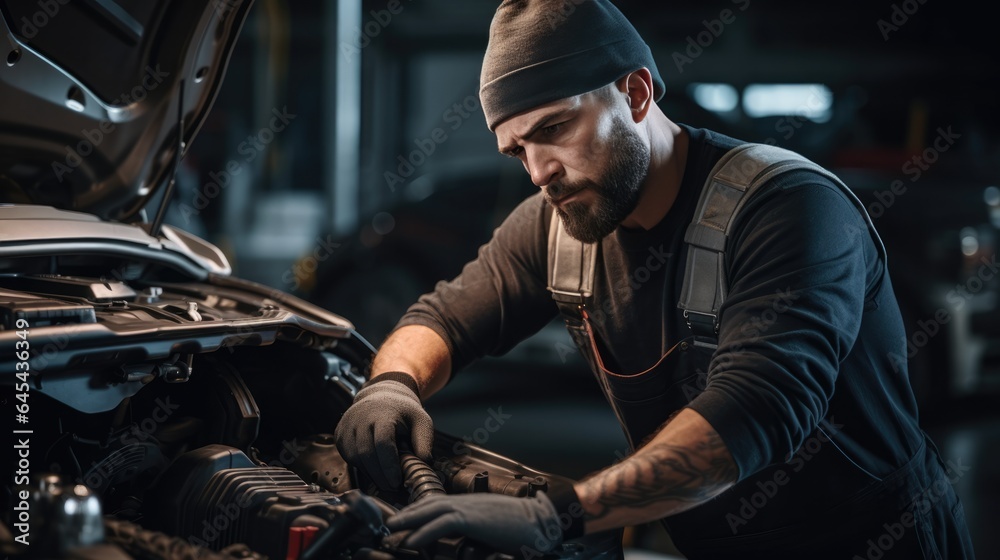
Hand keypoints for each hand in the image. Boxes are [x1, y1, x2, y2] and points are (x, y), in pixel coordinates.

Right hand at [334, 377, 433, 489]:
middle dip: (380, 475)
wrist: (381, 395)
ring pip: (355, 458)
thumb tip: (424, 465)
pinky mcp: (339, 435)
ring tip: (386, 481)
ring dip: (371, 473)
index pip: (382, 443)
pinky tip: (374, 469)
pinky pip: (348, 457)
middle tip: (393, 488)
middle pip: (366, 453)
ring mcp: (347, 426)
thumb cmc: (404, 412)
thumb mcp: (421, 422)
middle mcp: (360, 418)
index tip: (397, 482)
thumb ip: (424, 443)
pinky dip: (362, 467)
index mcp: (382, 413)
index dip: (389, 466)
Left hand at [387, 492, 565, 554]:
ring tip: (390, 533)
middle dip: (406, 516)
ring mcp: (469, 508)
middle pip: (428, 505)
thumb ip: (479, 532)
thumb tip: (472, 541)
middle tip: (387, 527)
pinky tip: (410, 541)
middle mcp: (466, 502)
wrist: (543, 523)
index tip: (402, 522)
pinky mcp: (472, 518)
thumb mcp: (495, 529)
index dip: (418, 513)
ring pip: (429, 511)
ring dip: (407, 522)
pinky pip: (441, 524)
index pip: (437, 505)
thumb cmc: (524, 529)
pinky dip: (423, 532)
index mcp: (471, 505)